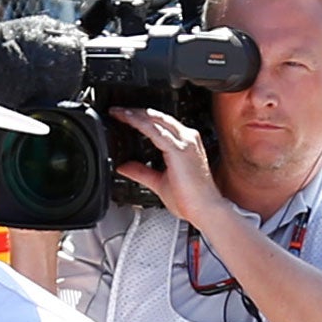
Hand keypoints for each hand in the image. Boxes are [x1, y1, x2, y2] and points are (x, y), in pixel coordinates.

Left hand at [109, 106, 226, 226]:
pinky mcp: (180, 150)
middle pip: (158, 117)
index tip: (123, 117)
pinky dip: (140, 124)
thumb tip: (125, 166)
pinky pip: (156, 131)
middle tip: (117, 110)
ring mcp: (185, 142)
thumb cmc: (190, 199)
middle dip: (136, 112)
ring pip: (157, 120)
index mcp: (184, 144)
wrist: (204, 210)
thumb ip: (142, 172)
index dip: (141, 118)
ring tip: (119, 112)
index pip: (161, 124)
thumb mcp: (158, 182)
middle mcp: (187, 139)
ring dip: (136, 115)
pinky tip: (128, 120)